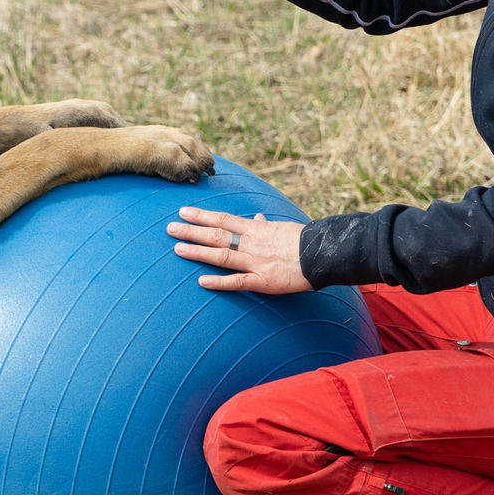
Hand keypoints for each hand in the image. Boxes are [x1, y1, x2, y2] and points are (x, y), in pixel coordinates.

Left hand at [167, 206, 311, 293]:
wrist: (323, 255)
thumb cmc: (304, 241)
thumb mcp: (282, 227)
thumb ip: (264, 225)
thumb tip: (254, 218)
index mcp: (256, 229)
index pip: (223, 219)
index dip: (202, 216)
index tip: (183, 212)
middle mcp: (252, 243)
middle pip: (216, 235)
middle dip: (192, 231)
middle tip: (170, 229)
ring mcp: (256, 262)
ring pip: (222, 255)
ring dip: (198, 252)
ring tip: (177, 249)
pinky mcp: (263, 281)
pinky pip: (238, 282)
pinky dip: (219, 281)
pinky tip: (201, 281)